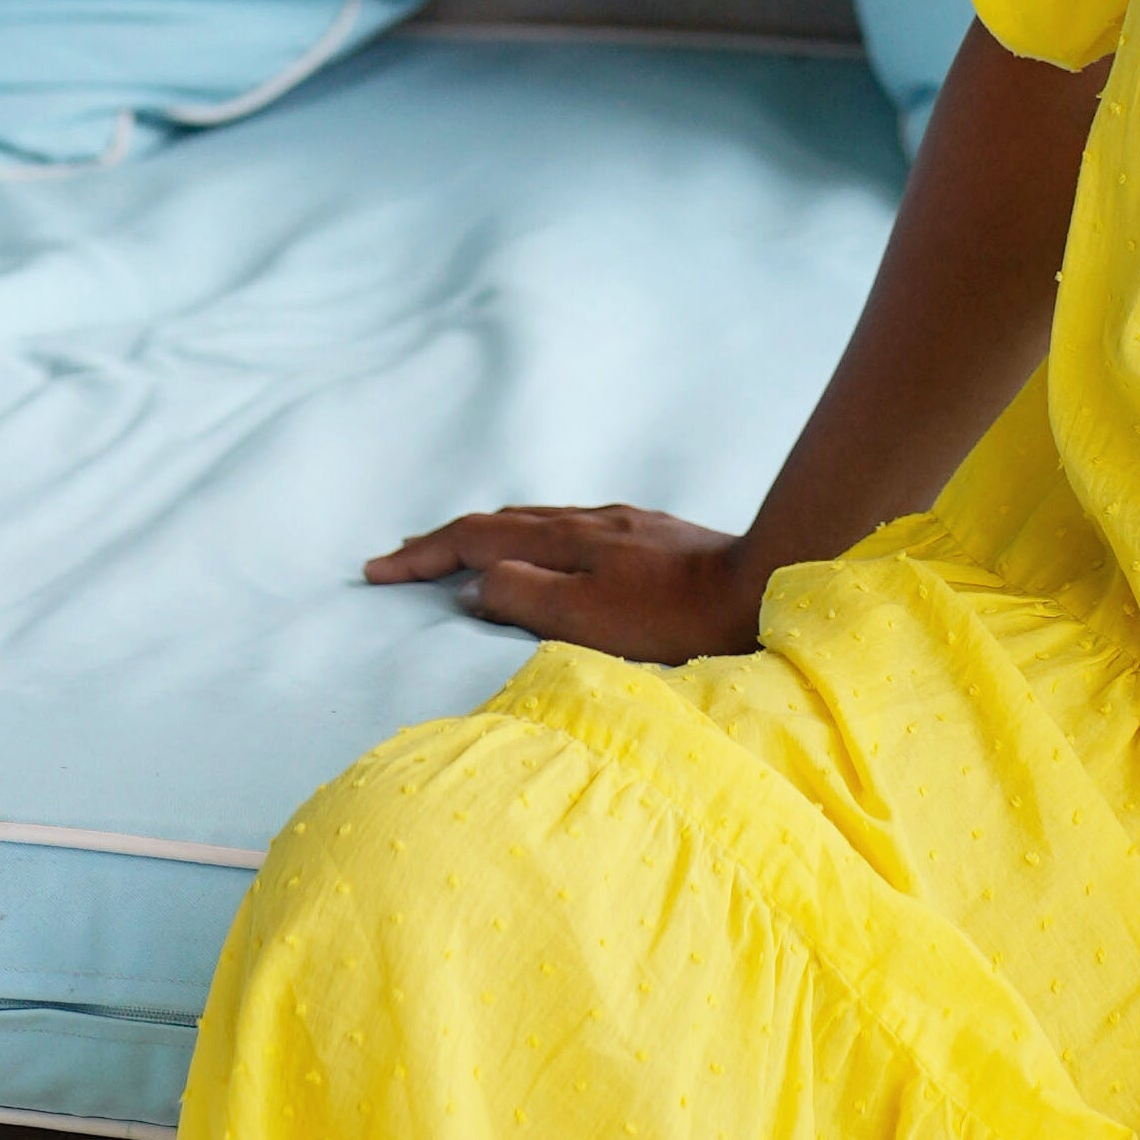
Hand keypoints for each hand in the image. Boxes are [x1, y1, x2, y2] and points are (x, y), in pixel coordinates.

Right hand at [365, 504, 764, 662]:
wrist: (761, 586)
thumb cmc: (676, 617)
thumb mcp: (586, 618)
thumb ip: (524, 597)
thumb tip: (475, 586)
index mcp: (563, 539)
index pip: (474, 539)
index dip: (423, 556)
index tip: (378, 572)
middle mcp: (588, 521)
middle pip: (500, 523)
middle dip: (447, 540)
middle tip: (407, 558)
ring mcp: (624, 525)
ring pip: (538, 523)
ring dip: (492, 537)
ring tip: (465, 553)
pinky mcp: (654, 536)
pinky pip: (574, 530)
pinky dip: (537, 541)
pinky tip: (550, 555)